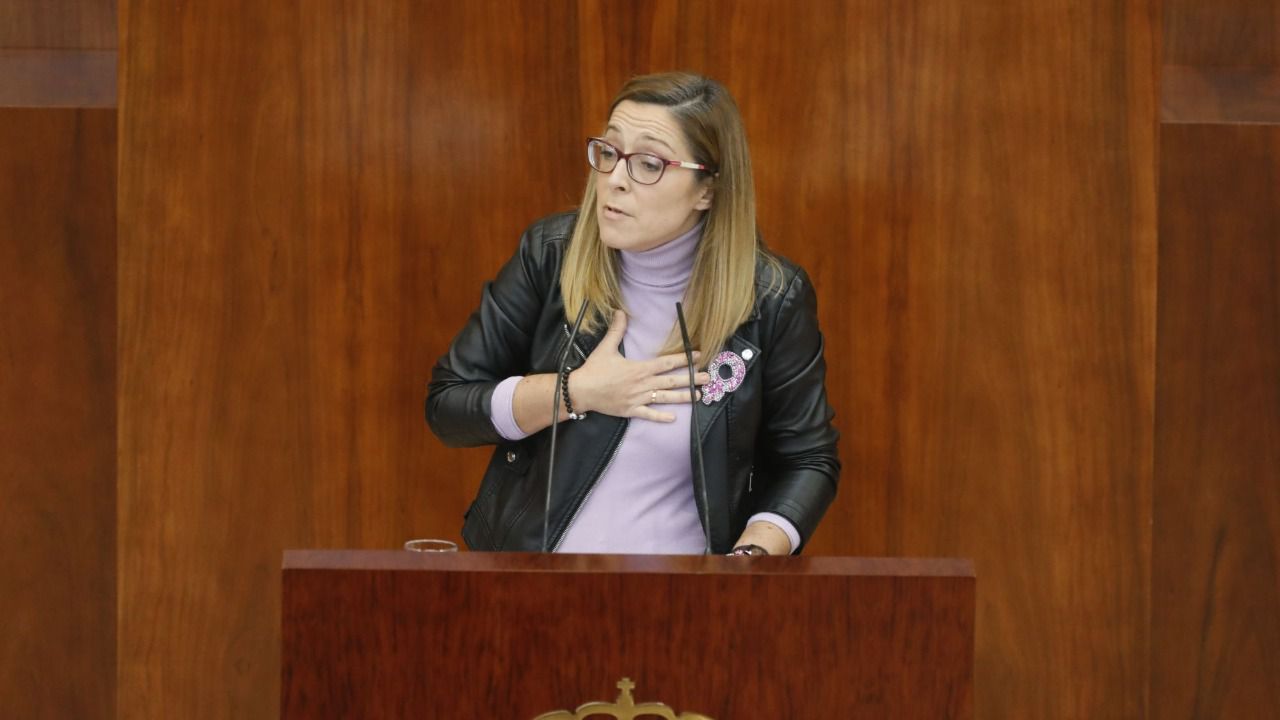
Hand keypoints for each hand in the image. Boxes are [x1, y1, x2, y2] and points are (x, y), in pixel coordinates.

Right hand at [568, 310, 710, 421]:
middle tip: (708, 378)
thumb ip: (616, 330)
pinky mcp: (631, 410)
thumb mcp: (606, 347)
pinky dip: (661, 417)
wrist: (581, 391)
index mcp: (640, 368)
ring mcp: (638, 399)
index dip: (684, 359)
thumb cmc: (594, 369)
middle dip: (691, 379)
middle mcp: (643, 384)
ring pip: (665, 398)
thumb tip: (620, 311)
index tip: (698, 356)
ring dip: (683, 397)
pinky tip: (674, 418)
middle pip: (672, 381)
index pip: (667, 362)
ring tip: (698, 396)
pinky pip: (649, 414)